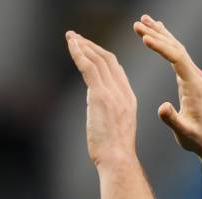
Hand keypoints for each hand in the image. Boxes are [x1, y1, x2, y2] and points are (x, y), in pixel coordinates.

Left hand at [66, 31, 137, 165]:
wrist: (119, 159)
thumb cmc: (115, 151)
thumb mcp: (115, 126)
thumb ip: (106, 110)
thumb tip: (94, 104)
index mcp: (129, 99)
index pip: (117, 70)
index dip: (103, 56)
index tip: (91, 49)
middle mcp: (123, 93)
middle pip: (109, 60)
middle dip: (92, 46)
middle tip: (78, 38)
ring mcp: (113, 93)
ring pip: (98, 60)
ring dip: (83, 45)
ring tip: (71, 37)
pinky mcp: (101, 96)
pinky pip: (89, 67)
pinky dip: (79, 53)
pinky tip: (71, 45)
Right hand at [133, 14, 201, 153]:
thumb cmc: (198, 138)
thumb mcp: (184, 132)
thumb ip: (173, 120)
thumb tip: (162, 108)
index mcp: (194, 86)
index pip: (177, 59)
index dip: (161, 47)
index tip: (144, 38)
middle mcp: (196, 76)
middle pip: (176, 48)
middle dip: (157, 35)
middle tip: (137, 23)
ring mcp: (194, 76)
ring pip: (177, 49)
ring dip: (160, 34)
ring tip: (143, 20)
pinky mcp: (190, 78)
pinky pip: (177, 56)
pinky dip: (166, 43)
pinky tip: (158, 34)